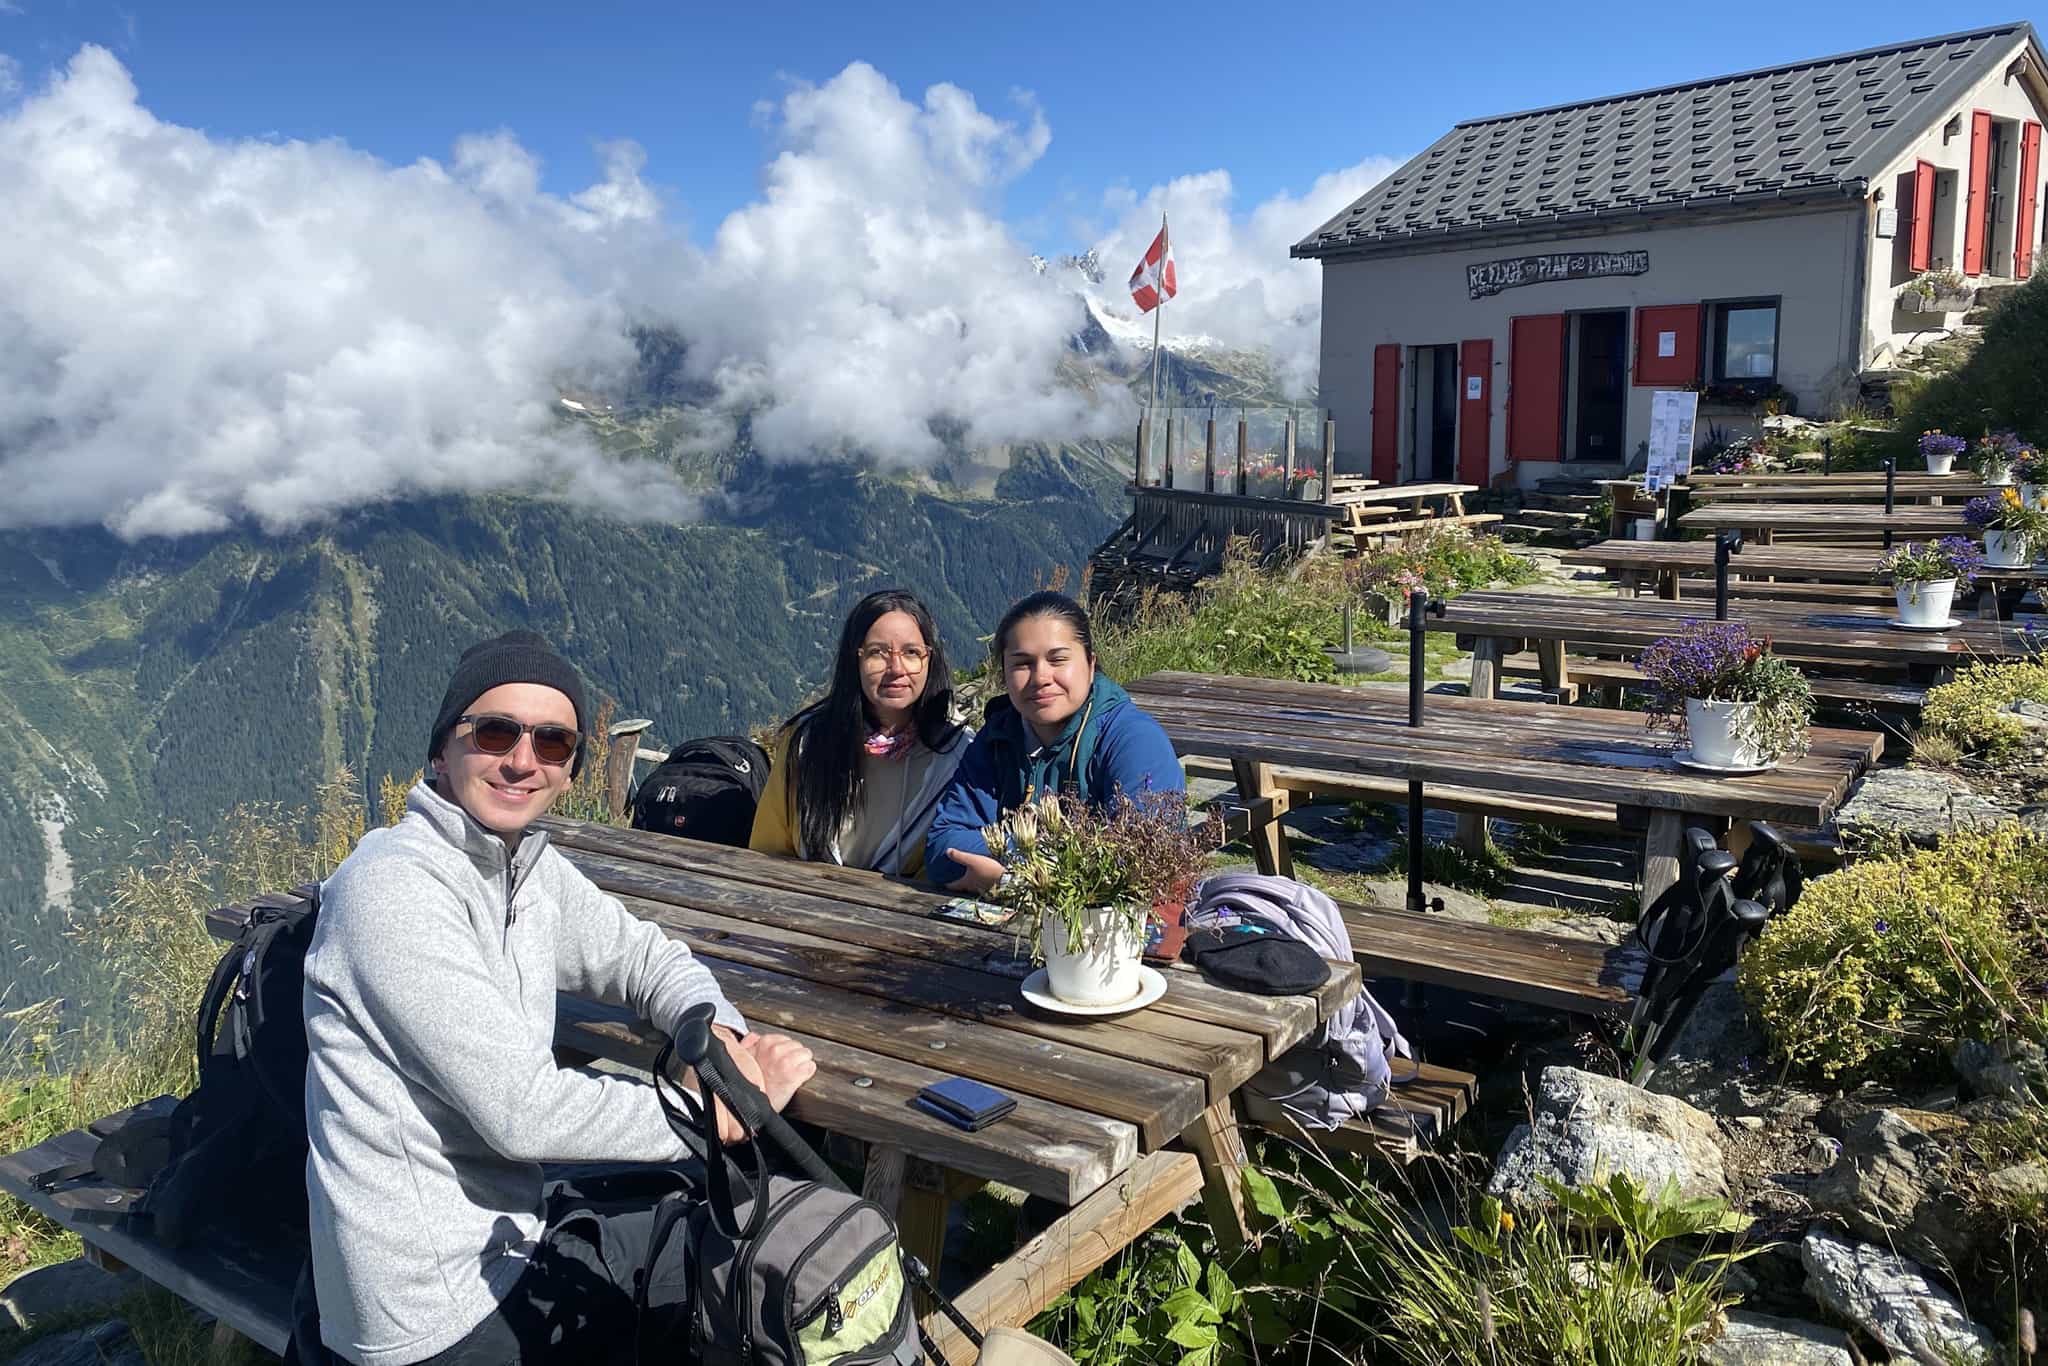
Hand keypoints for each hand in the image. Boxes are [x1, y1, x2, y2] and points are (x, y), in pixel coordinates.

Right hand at [707, 1028, 814, 1143]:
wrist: (750, 1107)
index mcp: (764, 1043)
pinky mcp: (795, 1074)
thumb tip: (755, 1036)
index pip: (785, 1039)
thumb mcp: (742, 1059)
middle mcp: (775, 1050)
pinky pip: (810, 1067)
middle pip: (798, 1046)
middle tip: (785, 1069)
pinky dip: (807, 1073)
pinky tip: (798, 1079)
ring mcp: (786, 1061)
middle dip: (794, 1056)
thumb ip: (748, 1044)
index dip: (784, 1051)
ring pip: (806, 1054)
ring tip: (791, 1074)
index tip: (778, 1061)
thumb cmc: (748, 1085)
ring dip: (802, 1064)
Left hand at [944, 851, 1006, 894]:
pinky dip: (978, 881)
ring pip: (972, 886)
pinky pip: (981, 885)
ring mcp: (981, 889)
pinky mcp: (990, 888)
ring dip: (969, 882)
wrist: (1006, 879)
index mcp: (966, 882)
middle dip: (958, 883)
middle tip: (955, 879)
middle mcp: (972, 888)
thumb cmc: (987, 870)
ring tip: (969, 876)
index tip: (944, 883)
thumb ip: (959, 856)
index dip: (948, 884)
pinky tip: (982, 876)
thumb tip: (947, 851)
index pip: (953, 886)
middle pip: (962, 887)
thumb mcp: (972, 860)